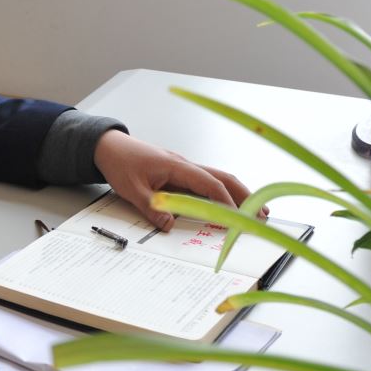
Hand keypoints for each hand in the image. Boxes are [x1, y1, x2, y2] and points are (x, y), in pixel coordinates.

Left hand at [93, 129, 259, 230]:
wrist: (109, 146)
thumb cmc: (120, 162)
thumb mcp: (130, 189)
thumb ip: (150, 207)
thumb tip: (168, 224)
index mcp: (176, 166)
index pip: (208, 184)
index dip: (224, 201)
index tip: (237, 217)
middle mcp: (185, 165)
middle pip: (222, 178)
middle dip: (244, 195)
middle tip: (261, 213)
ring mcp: (184, 168)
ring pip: (217, 179)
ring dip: (236, 193)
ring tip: (254, 210)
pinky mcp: (179, 173)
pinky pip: (205, 182)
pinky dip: (221, 193)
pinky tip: (227, 204)